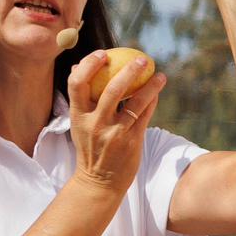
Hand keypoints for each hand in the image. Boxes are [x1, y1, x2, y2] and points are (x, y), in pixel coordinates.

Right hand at [66, 49, 167, 195]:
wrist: (98, 181)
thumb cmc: (89, 146)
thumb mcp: (78, 123)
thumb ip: (80, 97)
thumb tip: (77, 66)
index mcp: (78, 115)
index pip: (77, 83)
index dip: (89, 65)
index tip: (102, 53)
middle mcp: (95, 122)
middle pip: (111, 89)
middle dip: (128, 70)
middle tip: (141, 59)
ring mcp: (114, 132)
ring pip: (134, 102)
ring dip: (150, 85)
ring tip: (159, 74)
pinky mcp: (131, 141)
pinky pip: (144, 115)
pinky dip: (152, 100)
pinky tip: (157, 90)